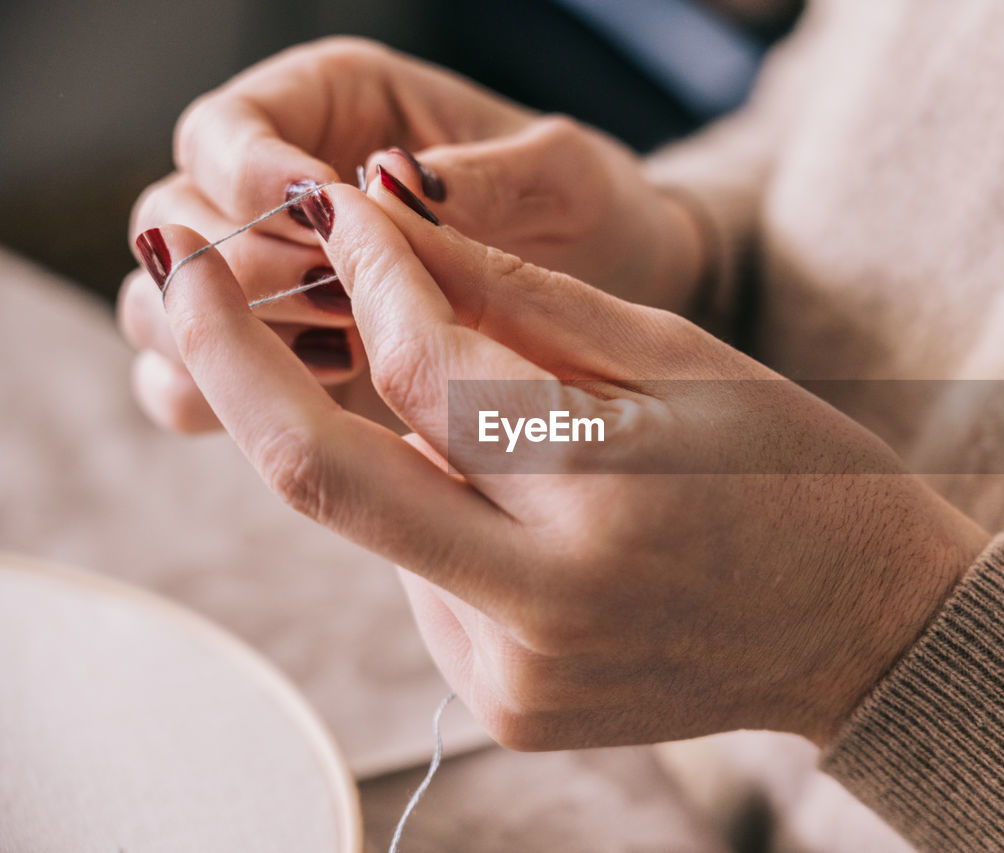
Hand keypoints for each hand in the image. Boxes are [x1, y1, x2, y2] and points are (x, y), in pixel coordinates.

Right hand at [119, 36, 704, 432]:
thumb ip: (487, 174)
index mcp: (331, 110)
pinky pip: (206, 391)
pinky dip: (239, 404)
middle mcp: (282, 197)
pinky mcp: (293, 363)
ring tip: (350, 355)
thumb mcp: (565, 176)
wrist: (617, 290)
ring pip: (167, 312)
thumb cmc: (594, 212)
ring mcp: (279, 284)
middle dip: (247, 268)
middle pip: (171, 219)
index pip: (223, 132)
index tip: (317, 215)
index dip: (249, 176)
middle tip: (345, 305)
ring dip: (234, 343)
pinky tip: (343, 396)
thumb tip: (389, 180)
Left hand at [139, 167, 987, 748]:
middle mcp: (542, 610)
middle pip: (323, 472)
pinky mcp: (507, 707)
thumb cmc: (795, 475)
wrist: (861, 628)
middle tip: (178, 266)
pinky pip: (420, 578)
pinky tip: (510, 500)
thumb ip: (519, 302)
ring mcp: (514, 678)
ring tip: (472, 408)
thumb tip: (386, 235)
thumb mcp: (679, 363)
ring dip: (378, 438)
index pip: (422, 365)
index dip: (363, 270)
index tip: (327, 208)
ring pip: (377, 520)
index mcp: (607, 503)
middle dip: (227, 358)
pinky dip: (431, 511)